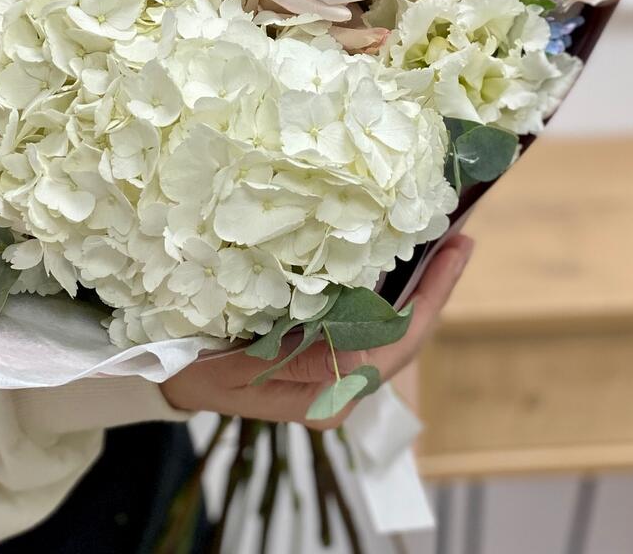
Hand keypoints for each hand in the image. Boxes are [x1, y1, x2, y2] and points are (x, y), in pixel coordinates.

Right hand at [160, 234, 473, 428]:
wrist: (173, 379)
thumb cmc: (196, 369)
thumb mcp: (238, 368)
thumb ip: (298, 365)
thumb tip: (359, 354)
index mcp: (328, 396)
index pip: (396, 346)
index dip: (431, 299)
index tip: (455, 251)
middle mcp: (341, 387)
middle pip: (403, 336)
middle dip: (434, 287)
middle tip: (459, 236)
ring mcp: (335, 371)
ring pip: (389, 329)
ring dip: (416, 286)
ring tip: (439, 241)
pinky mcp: (323, 354)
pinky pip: (367, 321)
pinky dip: (386, 289)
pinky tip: (396, 259)